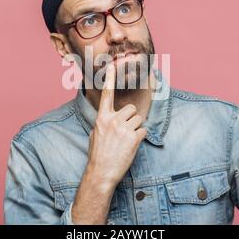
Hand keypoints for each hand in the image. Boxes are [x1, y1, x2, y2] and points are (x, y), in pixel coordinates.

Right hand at [86, 63, 147, 187]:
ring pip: (139, 119)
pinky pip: (143, 131)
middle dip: (131, 118)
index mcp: (102, 118)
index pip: (106, 94)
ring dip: (136, 128)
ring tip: (126, 141)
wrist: (101, 172)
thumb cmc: (97, 155)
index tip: (111, 65)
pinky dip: (140, 138)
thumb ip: (103, 123)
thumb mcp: (95, 135)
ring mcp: (123, 128)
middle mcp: (112, 120)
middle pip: (131, 109)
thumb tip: (107, 119)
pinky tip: (131, 146)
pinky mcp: (134, 138)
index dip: (110, 79)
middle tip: (125, 131)